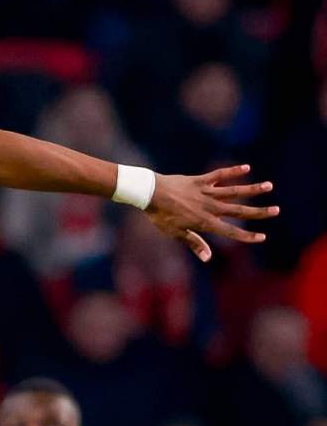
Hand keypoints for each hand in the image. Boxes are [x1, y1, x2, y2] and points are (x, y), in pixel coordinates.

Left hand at [146, 164, 278, 261]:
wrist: (149, 193)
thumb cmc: (160, 215)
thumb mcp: (175, 233)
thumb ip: (194, 243)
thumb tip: (208, 258)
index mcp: (204, 222)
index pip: (230, 231)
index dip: (247, 235)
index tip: (262, 237)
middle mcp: (209, 207)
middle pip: (238, 210)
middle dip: (258, 212)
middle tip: (276, 210)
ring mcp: (206, 192)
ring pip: (234, 191)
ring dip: (252, 189)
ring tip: (269, 186)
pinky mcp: (200, 180)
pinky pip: (219, 175)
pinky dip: (232, 171)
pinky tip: (247, 167)